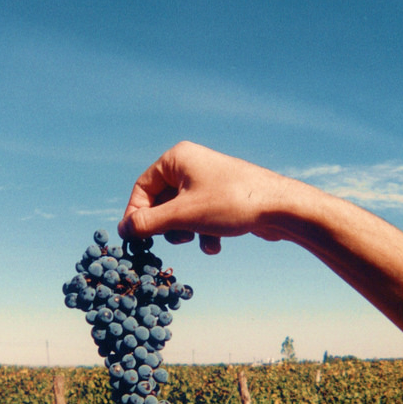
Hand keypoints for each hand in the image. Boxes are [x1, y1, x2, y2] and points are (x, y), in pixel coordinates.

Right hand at [118, 141, 300, 253]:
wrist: (279, 207)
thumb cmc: (230, 204)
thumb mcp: (182, 216)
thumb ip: (148, 223)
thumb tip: (122, 230)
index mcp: (177, 159)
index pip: (142, 187)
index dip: (136, 214)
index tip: (135, 239)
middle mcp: (191, 165)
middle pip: (161, 202)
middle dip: (167, 226)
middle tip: (175, 238)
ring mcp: (208, 181)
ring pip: (180, 213)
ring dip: (185, 232)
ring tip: (197, 238)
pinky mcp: (222, 198)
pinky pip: (200, 217)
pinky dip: (203, 233)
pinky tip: (215, 244)